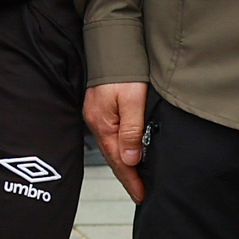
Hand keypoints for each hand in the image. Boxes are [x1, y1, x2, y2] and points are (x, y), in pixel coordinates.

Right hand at [85, 81, 148, 202]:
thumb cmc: (123, 69)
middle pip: (113, 157)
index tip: (141, 195)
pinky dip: (120, 148)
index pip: (119, 161)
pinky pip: (111, 135)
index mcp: (103, 124)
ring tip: (136, 178)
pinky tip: (128, 152)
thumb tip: (130, 159)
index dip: (131, 180)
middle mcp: (97, 122)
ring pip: (112, 147)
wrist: (113, 44)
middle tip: (140, 193)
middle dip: (127, 176)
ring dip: (124, 164)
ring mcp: (97, 115)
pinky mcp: (101, 108)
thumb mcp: (132, 101)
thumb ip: (132, 131)